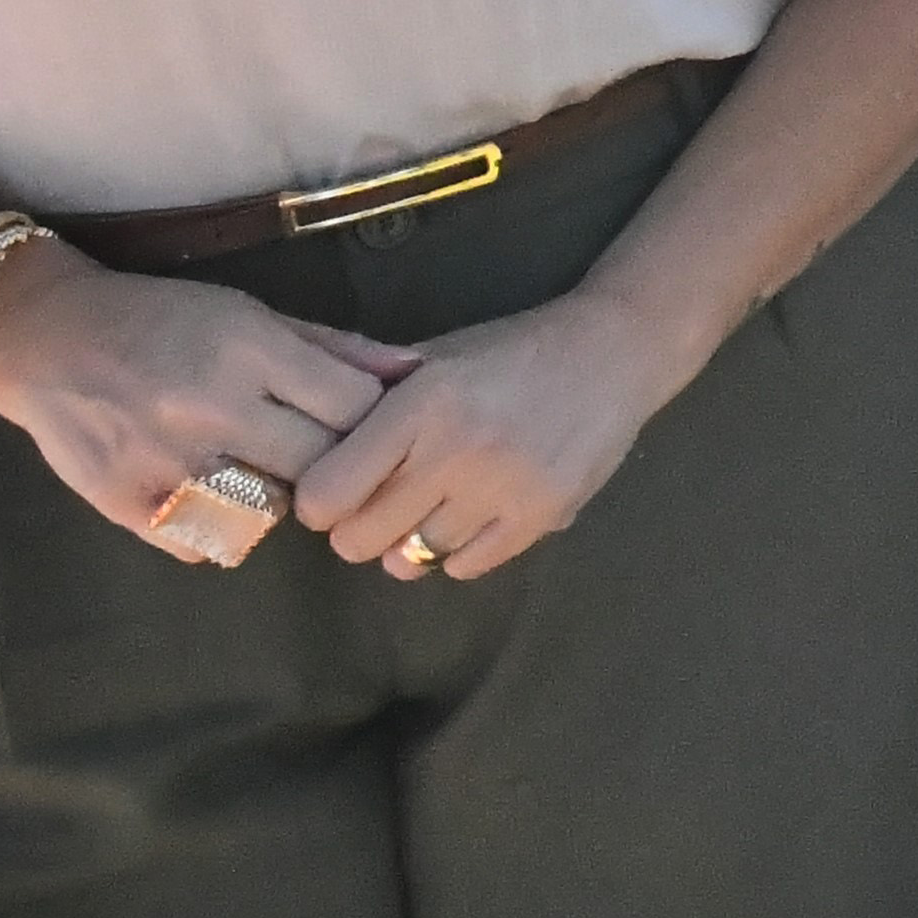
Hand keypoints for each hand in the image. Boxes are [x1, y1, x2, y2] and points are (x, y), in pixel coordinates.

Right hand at [0, 242, 413, 557]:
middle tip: (321, 457)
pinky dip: (221, 527)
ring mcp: (166, 463)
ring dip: (278, 499)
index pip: (354, 410)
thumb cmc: (163, 319)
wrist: (47, 339)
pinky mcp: (128, 506)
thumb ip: (335, 349)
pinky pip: (208, 543)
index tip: (370, 429)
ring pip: (269, 514)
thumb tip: (416, 372)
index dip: (375, 426)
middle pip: (320, 468)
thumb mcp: (251, 314)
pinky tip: (211, 491)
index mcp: (249, 351)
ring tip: (260, 470)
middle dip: (334, 467)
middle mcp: (210, 408)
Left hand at [291, 288, 712, 580]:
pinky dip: (457, 551)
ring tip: (431, 507)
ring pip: (412, 558)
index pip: (327, 493)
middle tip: (378, 504)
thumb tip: (303, 437)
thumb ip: (372, 395)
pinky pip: (465, 568)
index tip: (335, 489)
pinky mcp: (544, 517)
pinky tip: (470, 516)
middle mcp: (458, 450)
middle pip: (359, 539)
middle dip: (358, 527)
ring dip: (410, 539)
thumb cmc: (511, 350)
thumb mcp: (435, 355)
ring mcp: (504, 489)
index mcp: (422, 403)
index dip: (320, 499)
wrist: (614, 351)